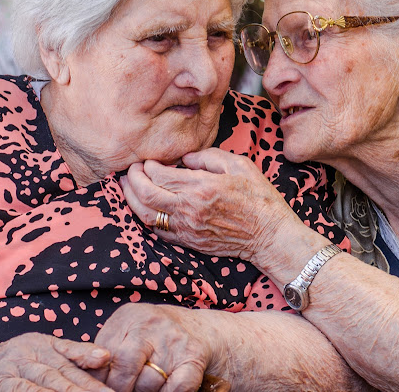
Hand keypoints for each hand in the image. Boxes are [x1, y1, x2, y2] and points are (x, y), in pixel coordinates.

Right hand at [0, 332, 111, 391]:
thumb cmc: (16, 359)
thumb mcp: (44, 349)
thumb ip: (74, 353)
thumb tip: (106, 356)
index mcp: (45, 345)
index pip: (74, 364)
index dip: (93, 380)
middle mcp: (31, 354)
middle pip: (62, 375)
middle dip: (85, 390)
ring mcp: (14, 369)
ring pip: (45, 384)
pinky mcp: (0, 384)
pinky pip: (22, 391)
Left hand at [91, 303, 217, 391]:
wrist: (199, 327)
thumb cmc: (151, 335)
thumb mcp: (125, 331)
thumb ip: (104, 349)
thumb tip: (86, 378)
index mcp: (128, 316)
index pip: (103, 356)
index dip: (100, 379)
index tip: (101, 386)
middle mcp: (152, 324)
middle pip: (124, 370)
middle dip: (120, 388)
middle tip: (123, 389)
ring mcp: (174, 340)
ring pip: (148, 384)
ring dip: (144, 391)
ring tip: (144, 385)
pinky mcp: (194, 356)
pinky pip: (175, 388)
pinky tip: (163, 388)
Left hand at [120, 148, 304, 264]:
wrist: (270, 235)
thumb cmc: (259, 198)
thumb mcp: (240, 165)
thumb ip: (209, 156)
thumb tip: (186, 158)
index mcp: (201, 187)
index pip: (160, 174)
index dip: (149, 165)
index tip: (149, 159)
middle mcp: (189, 209)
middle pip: (146, 194)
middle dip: (132, 179)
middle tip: (131, 169)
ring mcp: (187, 228)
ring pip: (145, 215)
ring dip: (131, 199)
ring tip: (128, 186)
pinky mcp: (188, 242)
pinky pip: (157, 231)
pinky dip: (145, 217)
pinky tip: (144, 207)